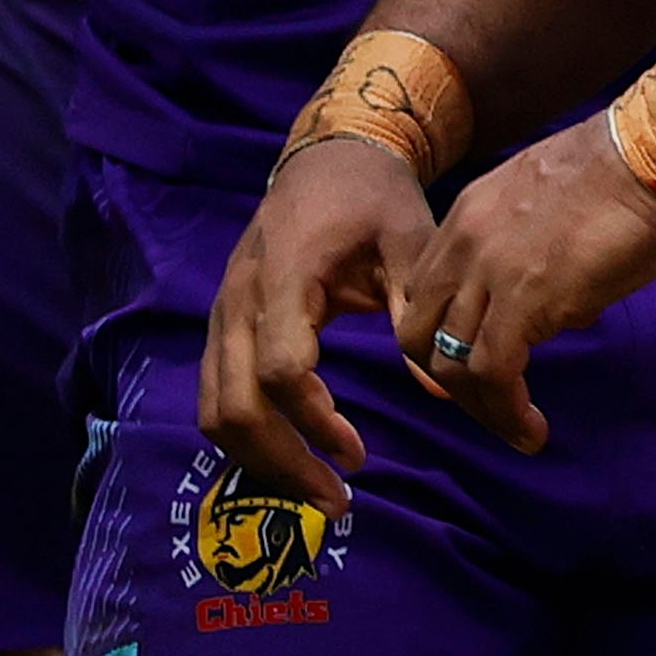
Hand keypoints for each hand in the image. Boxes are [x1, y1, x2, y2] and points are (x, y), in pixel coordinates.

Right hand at [201, 138, 432, 516]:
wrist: (327, 155)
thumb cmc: (373, 199)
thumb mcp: (410, 241)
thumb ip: (418, 312)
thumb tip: (441, 392)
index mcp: (284, 276)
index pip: (284, 371)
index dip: (316, 423)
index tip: (360, 454)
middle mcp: (238, 299)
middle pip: (235, 406)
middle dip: (283, 463)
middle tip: (337, 501)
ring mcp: (221, 313)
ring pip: (215, 411)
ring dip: (261, 460)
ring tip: (317, 490)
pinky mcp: (222, 325)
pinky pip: (216, 396)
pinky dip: (248, 437)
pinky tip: (292, 459)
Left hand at [390, 115, 655, 454]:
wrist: (654, 154)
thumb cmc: (627, 176)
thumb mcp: (550, 210)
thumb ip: (532, 256)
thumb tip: (555, 309)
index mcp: (466, 217)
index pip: (423, 295)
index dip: (440, 342)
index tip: (475, 372)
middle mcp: (463, 243)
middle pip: (418, 334)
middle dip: (449, 383)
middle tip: (493, 406)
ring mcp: (488, 270)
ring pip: (450, 362)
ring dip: (483, 408)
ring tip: (519, 430)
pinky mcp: (525, 298)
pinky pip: (493, 371)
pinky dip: (507, 411)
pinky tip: (533, 429)